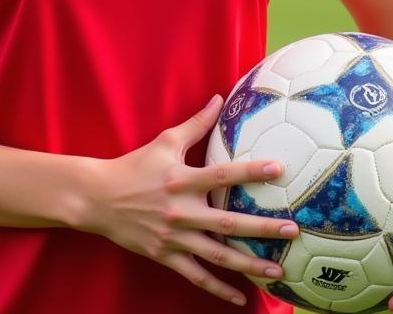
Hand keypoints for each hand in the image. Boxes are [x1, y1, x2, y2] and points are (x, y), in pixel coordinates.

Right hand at [81, 95, 299, 306]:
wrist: (99, 198)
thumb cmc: (134, 166)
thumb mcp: (165, 142)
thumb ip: (195, 124)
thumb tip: (220, 99)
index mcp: (182, 180)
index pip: (222, 175)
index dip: (250, 172)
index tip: (278, 170)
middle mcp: (181, 210)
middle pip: (227, 223)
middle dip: (262, 227)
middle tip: (293, 229)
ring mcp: (174, 237)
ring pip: (218, 255)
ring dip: (250, 263)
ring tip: (279, 268)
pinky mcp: (166, 256)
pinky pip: (197, 276)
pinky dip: (219, 289)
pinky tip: (242, 298)